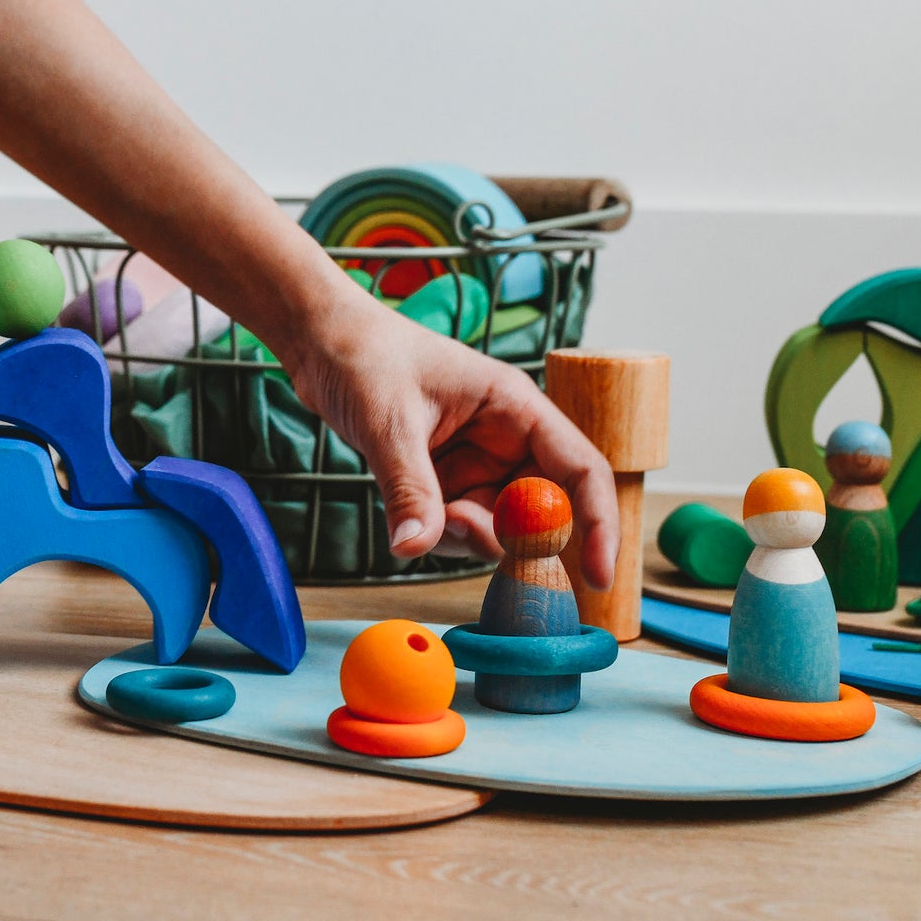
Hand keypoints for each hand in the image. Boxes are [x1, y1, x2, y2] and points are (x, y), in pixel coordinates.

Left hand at [279, 296, 618, 584]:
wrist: (321, 344)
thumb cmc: (365, 356)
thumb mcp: (388, 421)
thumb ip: (409, 487)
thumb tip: (416, 547)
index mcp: (515, 407)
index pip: (582, 470)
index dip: (599, 523)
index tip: (597, 576)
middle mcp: (506, 439)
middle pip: (543, 512)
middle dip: (510, 537)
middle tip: (456, 526)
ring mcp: (476, 464)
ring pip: (499, 529)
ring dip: (467, 538)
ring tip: (423, 511)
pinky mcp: (446, 481)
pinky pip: (460, 530)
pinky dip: (439, 537)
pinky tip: (409, 517)